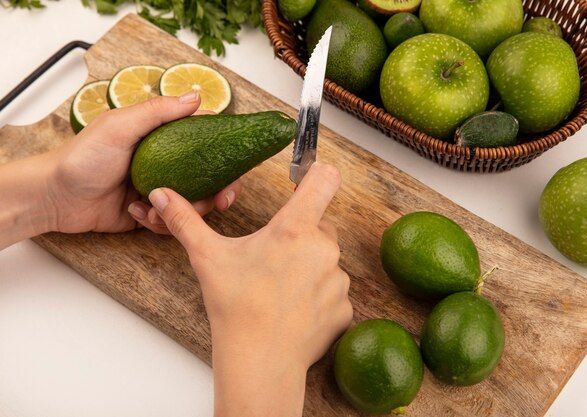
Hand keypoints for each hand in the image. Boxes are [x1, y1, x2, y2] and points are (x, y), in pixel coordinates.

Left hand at [47, 92, 240, 233]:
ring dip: (180, 211)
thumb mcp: (121, 126)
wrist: (56, 197)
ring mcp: (157, 192)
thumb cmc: (83, 157)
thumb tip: (198, 96)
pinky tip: (137, 215)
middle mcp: (164, 166)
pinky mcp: (148, 216)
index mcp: (162, 142)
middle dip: (215, 195)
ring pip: (190, 207)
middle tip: (220, 202)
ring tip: (153, 208)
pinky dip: (158, 223)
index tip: (235, 174)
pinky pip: (169, 224)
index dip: (224, 161)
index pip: (203, 148)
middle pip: (205, 182)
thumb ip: (159, 111)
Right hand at [148, 162, 352, 416]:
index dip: (317, 173)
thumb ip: (185, 221)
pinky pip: (334, 291)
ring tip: (281, 288)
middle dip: (301, 234)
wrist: (259, 361)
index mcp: (295, 229)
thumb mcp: (208, 258)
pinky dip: (319, 295)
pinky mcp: (344, 307)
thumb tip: (161, 195)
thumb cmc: (235, 308)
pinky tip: (295, 308)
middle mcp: (324, 249)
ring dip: (311, 266)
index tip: (307, 177)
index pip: (325, 179)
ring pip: (327, 259)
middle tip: (273, 258)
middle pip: (320, 224)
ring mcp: (338, 280)